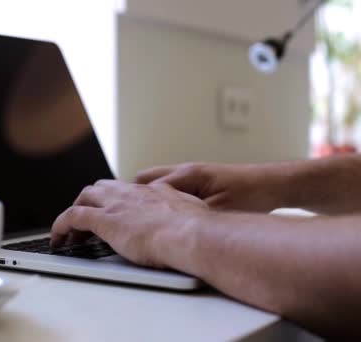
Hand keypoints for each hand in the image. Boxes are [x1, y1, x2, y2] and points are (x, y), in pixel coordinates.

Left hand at [50, 180, 208, 268]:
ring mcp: (116, 205)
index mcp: (154, 192)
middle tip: (87, 219)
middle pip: (102, 187)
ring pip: (84, 198)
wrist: (190, 234)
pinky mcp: (103, 220)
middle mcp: (132, 193)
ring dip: (75, 212)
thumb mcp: (194, 216)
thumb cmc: (197, 231)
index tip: (116, 212)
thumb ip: (186, 216)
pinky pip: (72, 218)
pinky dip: (61, 227)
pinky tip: (58, 239)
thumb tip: (191, 224)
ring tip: (70, 232)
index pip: (128, 190)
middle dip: (92, 201)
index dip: (117, 200)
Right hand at [136, 163, 285, 212]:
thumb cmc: (251, 194)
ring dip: (148, 198)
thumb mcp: (219, 210)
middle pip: (144, 180)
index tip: (125, 218)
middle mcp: (184, 171)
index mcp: (187, 174)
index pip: (147, 186)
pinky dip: (161, 200)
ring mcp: (189, 175)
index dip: (135, 203)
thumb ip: (191, 215)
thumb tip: (168, 224)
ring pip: (155, 183)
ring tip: (143, 219)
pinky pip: (168, 188)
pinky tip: (166, 216)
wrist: (273, 185)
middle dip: (135, 198)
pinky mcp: (196, 182)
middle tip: (129, 218)